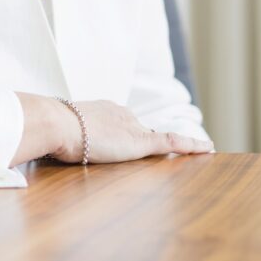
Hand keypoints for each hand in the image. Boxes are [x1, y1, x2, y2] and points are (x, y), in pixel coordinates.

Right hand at [50, 99, 213, 162]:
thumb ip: (68, 134)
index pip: (124, 122)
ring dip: (179, 146)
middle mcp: (122, 114)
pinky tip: (207, 149)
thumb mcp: (63, 130)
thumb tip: (54, 139)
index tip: (136, 139)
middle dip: (153, 142)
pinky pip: (171, 142)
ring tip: (201, 149)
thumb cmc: (53, 128)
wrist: (57, 124)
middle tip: (169, 149)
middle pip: (143, 130)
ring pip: (160, 138)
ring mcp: (132, 126)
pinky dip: (191, 145)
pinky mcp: (139, 141)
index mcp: (104, 110)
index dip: (132, 132)